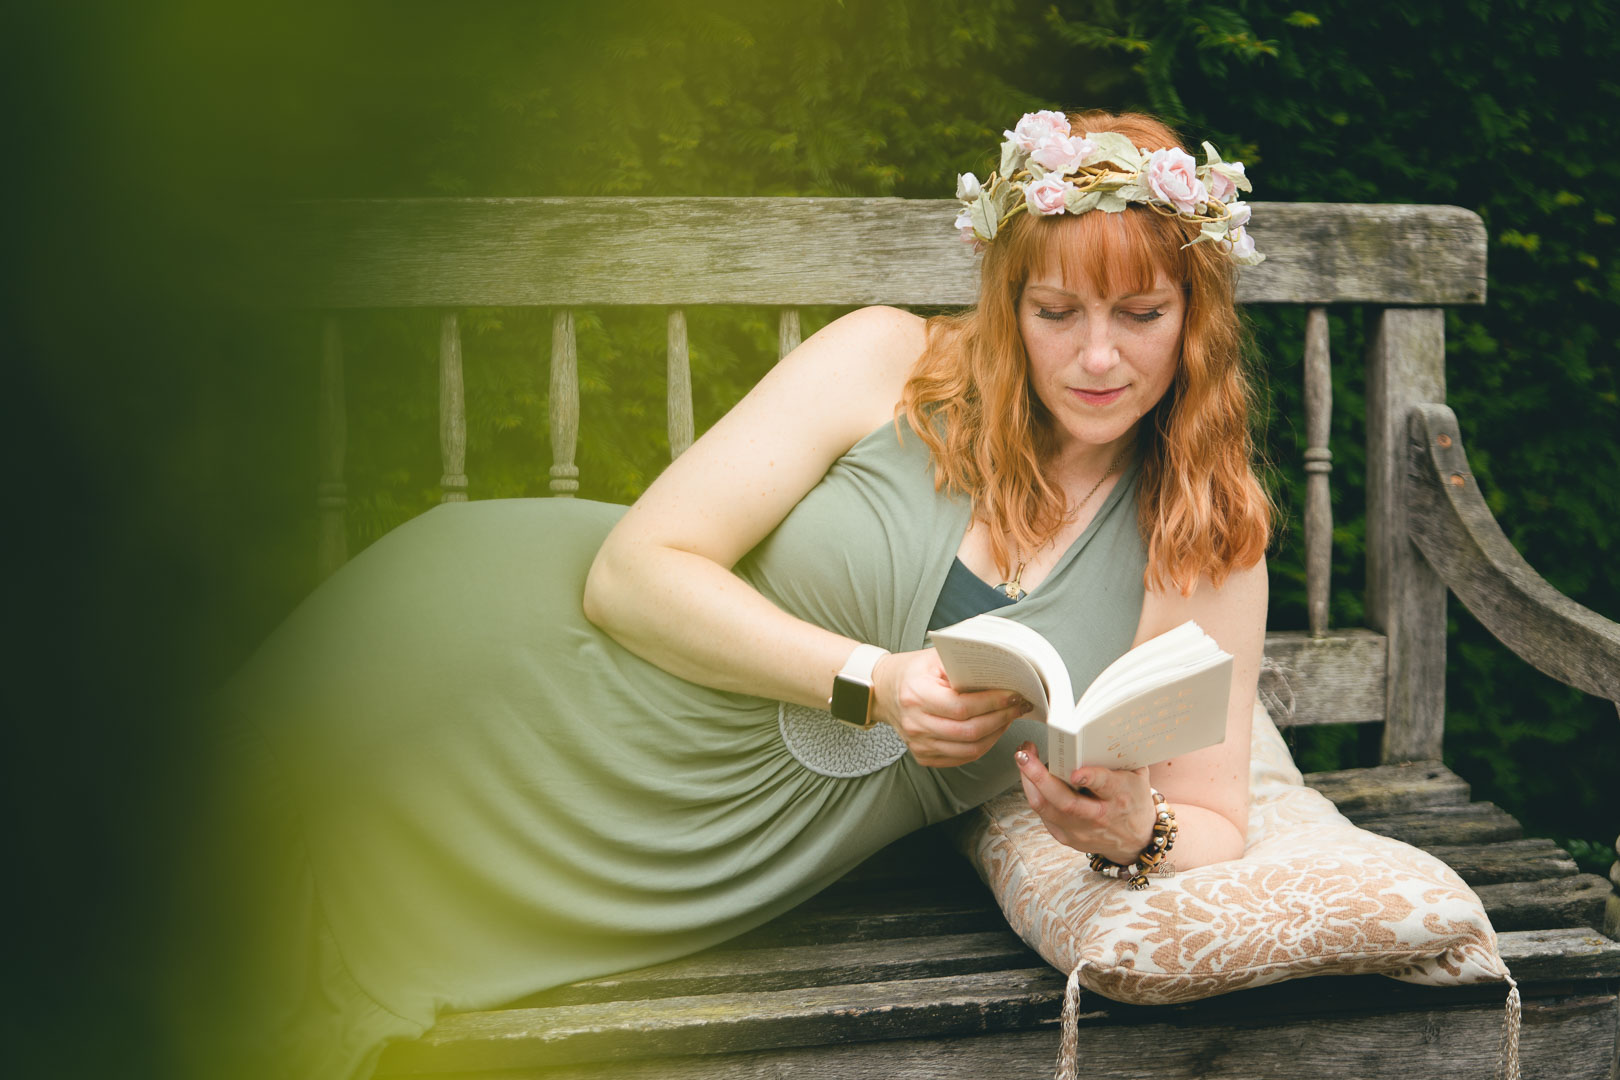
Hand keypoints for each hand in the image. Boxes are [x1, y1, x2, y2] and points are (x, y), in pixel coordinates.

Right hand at [870, 649, 1030, 767]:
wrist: (884, 691)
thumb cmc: (912, 671)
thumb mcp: (934, 658)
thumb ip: (963, 665)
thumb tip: (1000, 673)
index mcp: (916, 695)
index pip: (962, 707)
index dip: (992, 703)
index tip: (1012, 694)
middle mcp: (915, 723)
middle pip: (969, 732)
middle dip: (1000, 719)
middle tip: (1017, 706)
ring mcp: (918, 743)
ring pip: (969, 749)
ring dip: (995, 735)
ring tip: (1008, 717)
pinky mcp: (923, 755)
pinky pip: (961, 758)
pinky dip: (982, 746)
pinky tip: (992, 730)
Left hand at [1014, 742, 1155, 863]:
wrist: (1135, 839)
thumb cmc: (1134, 799)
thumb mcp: (1137, 775)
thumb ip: (1120, 755)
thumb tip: (1095, 729)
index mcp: (1120, 797)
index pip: (1104, 786)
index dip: (1090, 778)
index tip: (1075, 771)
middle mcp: (1099, 817)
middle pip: (1065, 802)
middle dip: (1040, 777)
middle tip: (1024, 755)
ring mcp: (1081, 831)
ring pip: (1047, 808)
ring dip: (1029, 781)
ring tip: (1023, 758)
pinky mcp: (1066, 837)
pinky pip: (1043, 814)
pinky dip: (1034, 792)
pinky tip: (1030, 776)